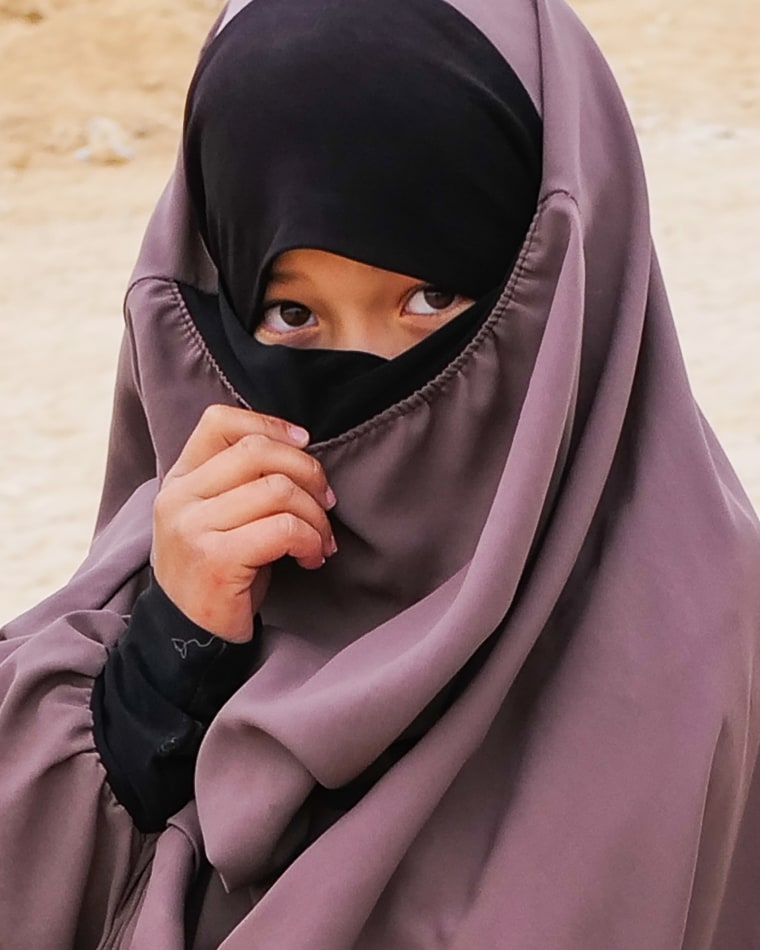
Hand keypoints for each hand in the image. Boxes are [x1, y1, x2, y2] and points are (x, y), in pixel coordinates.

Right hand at [152, 405, 335, 642]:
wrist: (191, 636)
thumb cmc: (220, 572)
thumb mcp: (221, 516)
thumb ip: (244, 480)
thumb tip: (302, 451)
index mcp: (180, 478)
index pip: (219, 422)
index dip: (270, 423)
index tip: (305, 443)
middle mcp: (180, 497)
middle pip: (258, 451)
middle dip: (308, 472)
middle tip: (327, 502)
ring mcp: (193, 527)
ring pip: (278, 490)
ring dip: (315, 515)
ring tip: (321, 540)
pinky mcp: (216, 559)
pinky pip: (283, 529)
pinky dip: (310, 540)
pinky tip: (311, 558)